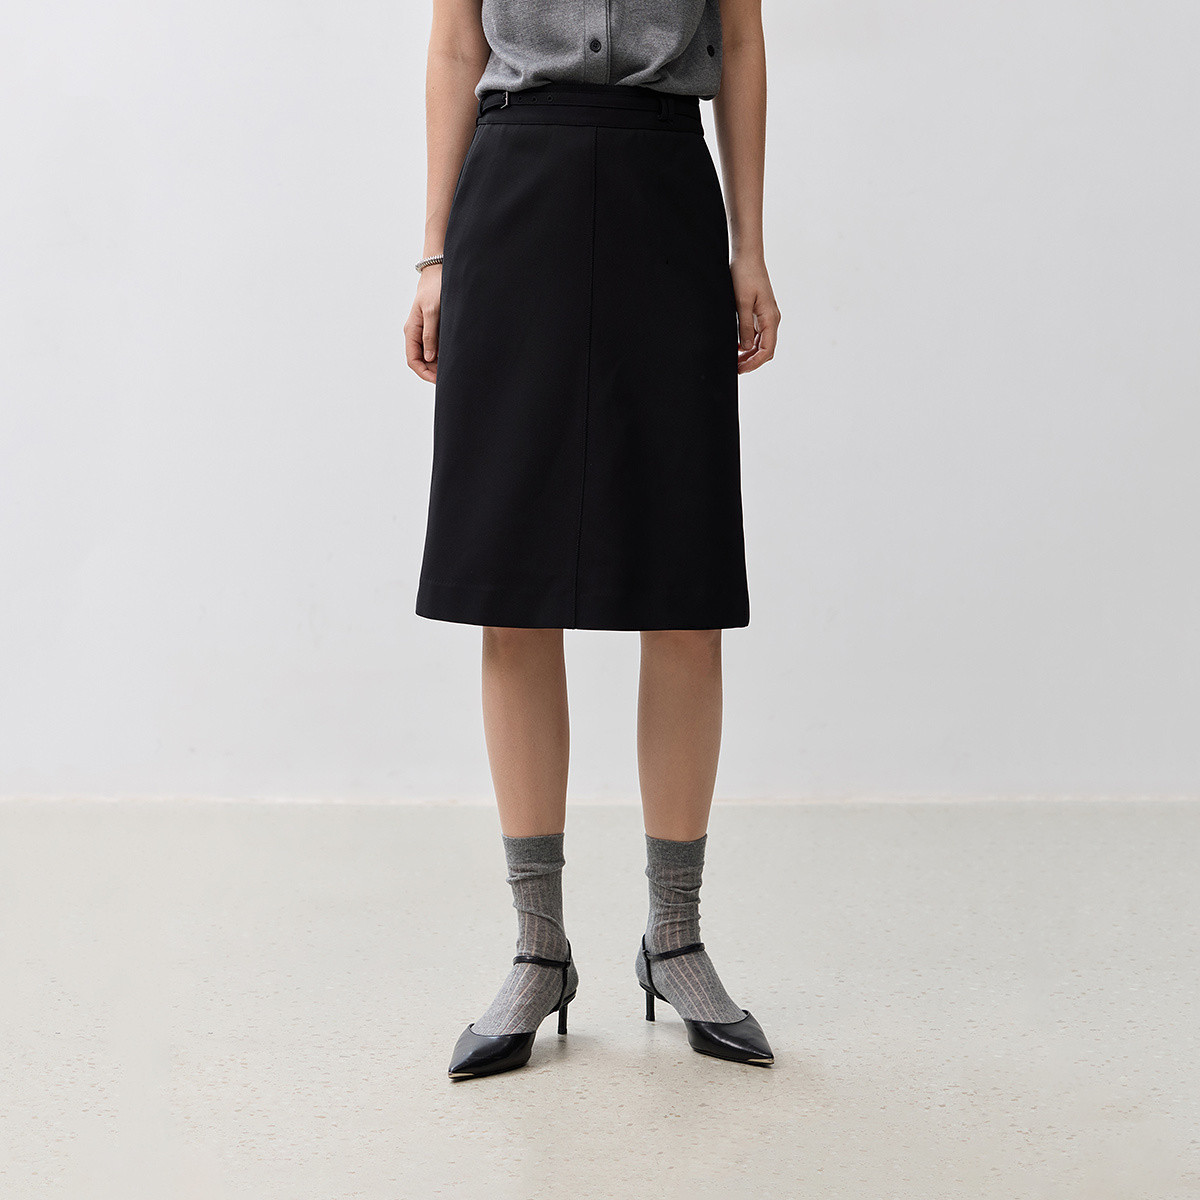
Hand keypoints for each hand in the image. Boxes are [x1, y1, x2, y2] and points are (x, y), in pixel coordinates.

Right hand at [405, 263, 442, 382]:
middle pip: (421, 361)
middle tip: (450, 376)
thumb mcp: (432, 312)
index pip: (413, 360)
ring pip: (428, 356)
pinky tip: (453, 356)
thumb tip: (429, 357)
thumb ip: (430, 335)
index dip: (424, 373)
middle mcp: (416, 333)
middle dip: (433, 371)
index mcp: (411, 331)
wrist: (438, 272)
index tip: (438, 380)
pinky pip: (435, 347)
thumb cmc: (434, 289)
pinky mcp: (432, 328)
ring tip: (454, 368)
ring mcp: (424, 331)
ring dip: (438, 364)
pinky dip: (442, 355)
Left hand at [731, 254, 779, 372]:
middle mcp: (772, 319)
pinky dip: (749, 343)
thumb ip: (745, 326)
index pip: (767, 350)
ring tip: (736, 360)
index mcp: (770, 318)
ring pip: (762, 343)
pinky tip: (738, 346)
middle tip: (736, 368)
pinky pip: (758, 334)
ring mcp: (767, 316)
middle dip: (752, 361)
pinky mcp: (761, 313)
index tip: (741, 369)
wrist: (747, 257)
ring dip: (750, 354)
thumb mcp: (742, 302)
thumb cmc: (745, 275)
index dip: (754, 363)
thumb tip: (746, 347)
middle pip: (766, 350)